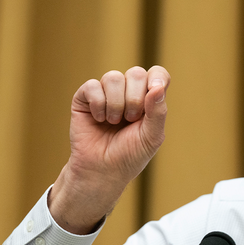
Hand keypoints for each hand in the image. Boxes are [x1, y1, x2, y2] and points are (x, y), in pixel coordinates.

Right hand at [48, 66, 169, 233]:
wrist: (102, 170)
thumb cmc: (130, 155)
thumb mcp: (152, 137)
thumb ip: (158, 112)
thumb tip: (158, 86)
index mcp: (149, 99)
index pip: (157, 74)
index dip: (157, 77)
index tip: (155, 89)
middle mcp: (128, 92)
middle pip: (136, 73)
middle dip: (135, 99)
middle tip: (131, 119)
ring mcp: (106, 93)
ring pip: (113, 77)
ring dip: (116, 104)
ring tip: (114, 122)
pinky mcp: (85, 97)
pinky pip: (92, 86)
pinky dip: (98, 105)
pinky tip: (99, 120)